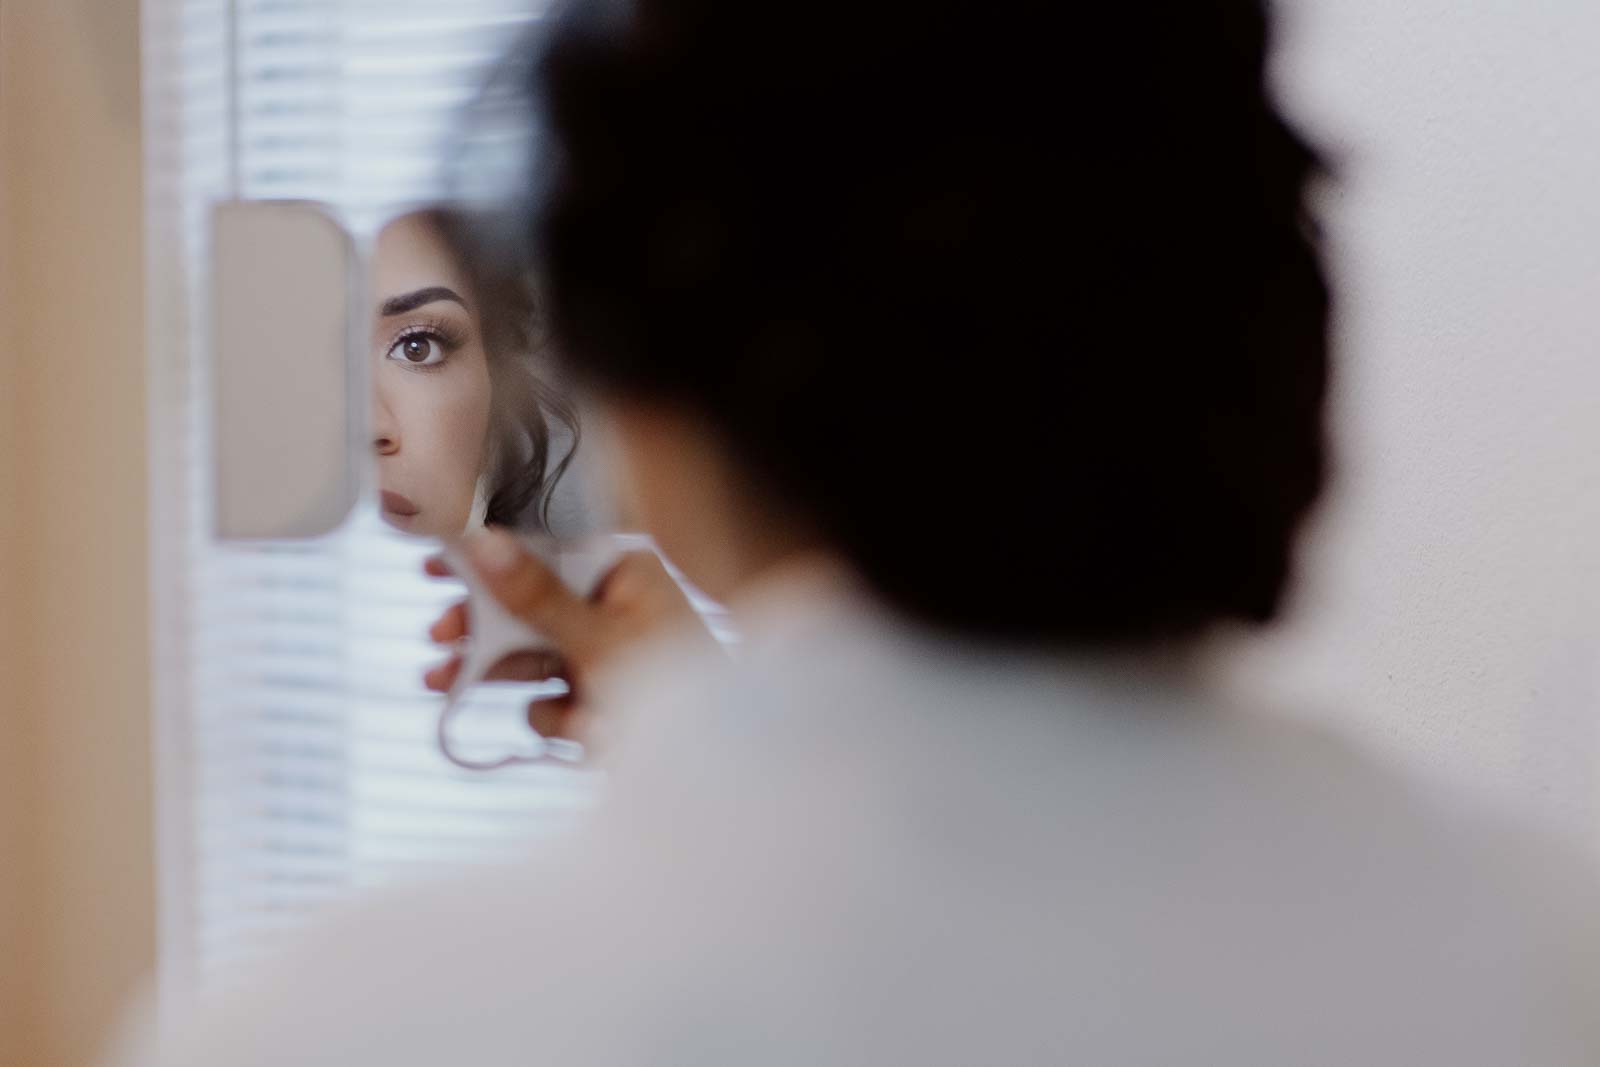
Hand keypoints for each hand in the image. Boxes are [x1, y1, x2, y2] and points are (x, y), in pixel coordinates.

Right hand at [423, 528, 711, 741]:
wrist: (718, 769)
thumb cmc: (675, 687)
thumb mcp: (598, 638)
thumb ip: (535, 596)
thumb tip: (483, 541)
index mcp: (625, 572)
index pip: (544, 551)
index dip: (488, 557)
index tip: (434, 561)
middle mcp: (616, 606)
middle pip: (528, 607)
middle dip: (482, 629)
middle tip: (438, 639)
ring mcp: (607, 655)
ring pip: (533, 656)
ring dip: (499, 675)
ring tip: (444, 684)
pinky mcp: (602, 699)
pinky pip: (554, 701)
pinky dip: (559, 719)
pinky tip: (584, 734)